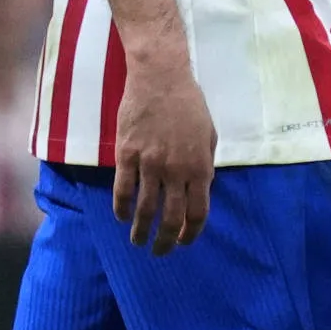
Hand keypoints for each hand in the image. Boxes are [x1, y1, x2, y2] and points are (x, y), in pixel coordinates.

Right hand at [110, 50, 217, 250]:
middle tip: (159, 252)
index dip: (191, 233)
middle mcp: (175, 171)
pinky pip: (123, 189)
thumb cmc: (189, 105)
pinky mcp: (127, 155)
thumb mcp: (209, 136)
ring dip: (140, 231)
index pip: (197, 213)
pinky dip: (121, 208)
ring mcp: (149, 164)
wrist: (160, 78)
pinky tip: (121, 216)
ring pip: (144, 209)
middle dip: (166, 241)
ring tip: (137, 241)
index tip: (184, 242)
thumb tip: (199, 189)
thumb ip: (204, 165)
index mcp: (200, 168)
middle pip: (170, 218)